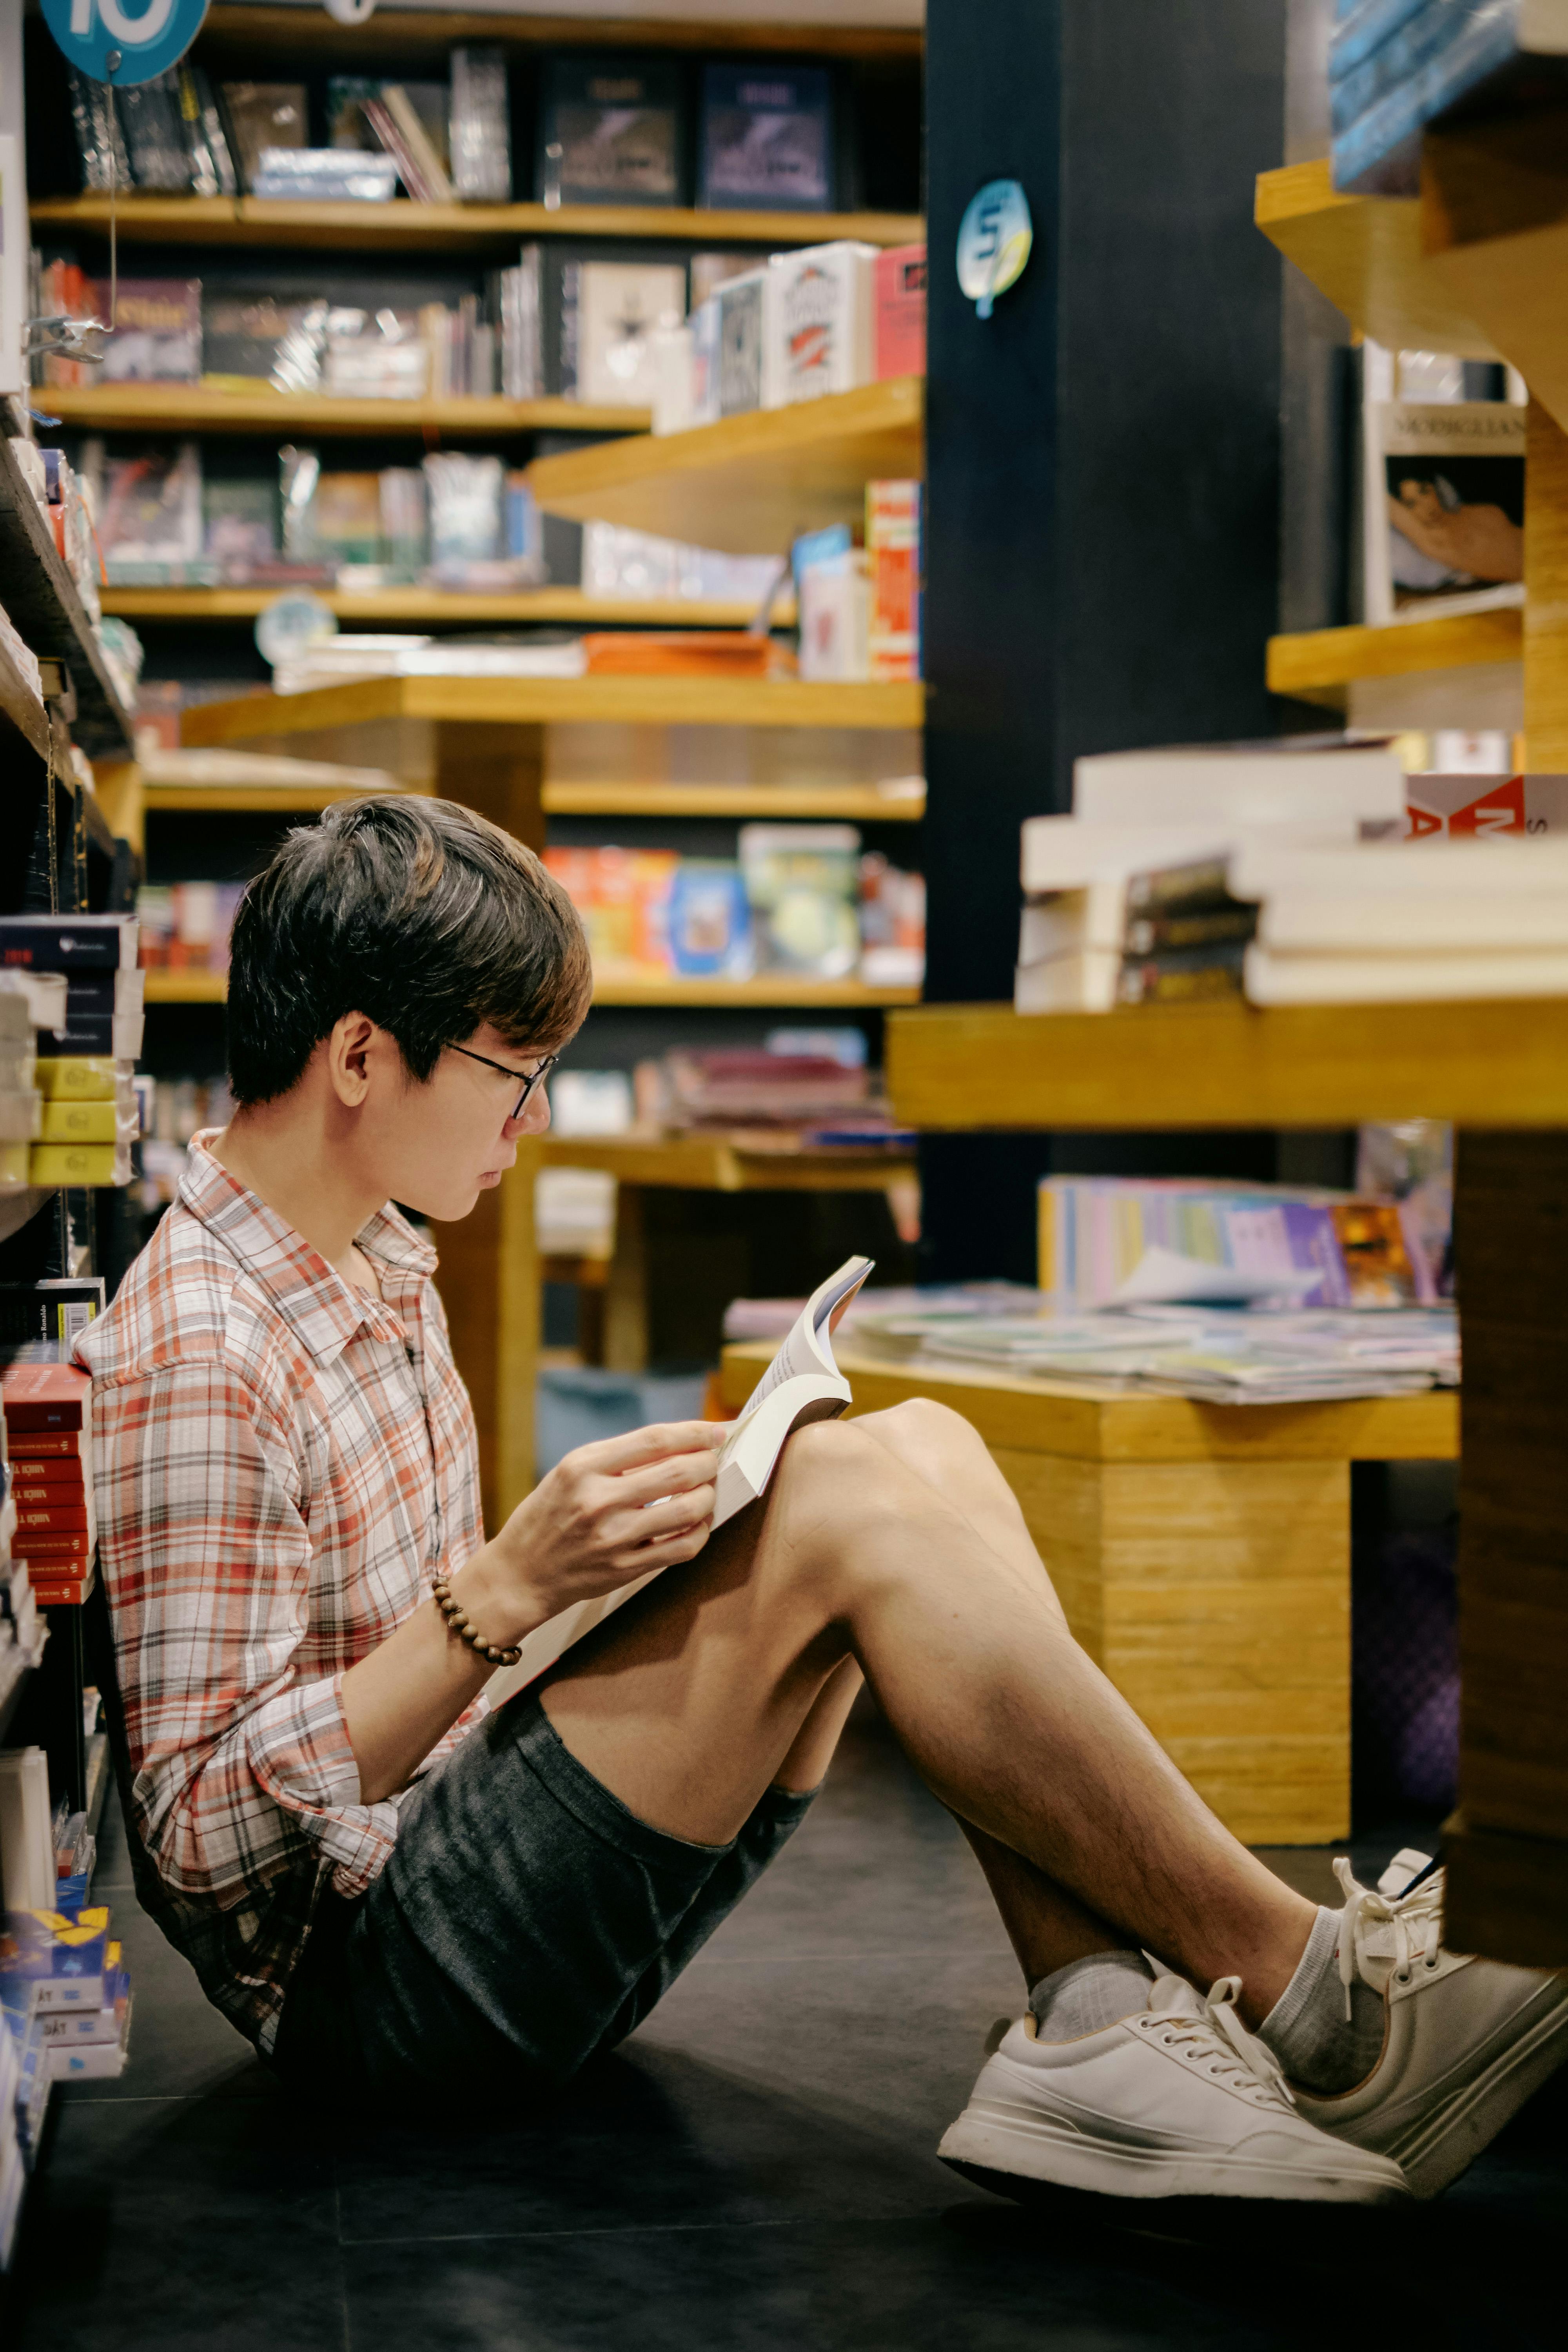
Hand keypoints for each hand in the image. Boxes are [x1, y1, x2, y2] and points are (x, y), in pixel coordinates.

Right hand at [467, 1421, 721, 1645]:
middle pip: (678, 1472)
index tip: (715, 1431)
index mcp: (582, 1467)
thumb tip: (679, 1443)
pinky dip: (700, 1533)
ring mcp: (613, 1538)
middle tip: (714, 1460)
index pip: (655, 1440)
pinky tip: (697, 1523)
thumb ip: (618, 1458)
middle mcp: (597, 1500)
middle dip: (708, 1462)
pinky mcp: (624, 1569)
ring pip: (688, 1510)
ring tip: (707, 1490)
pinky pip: (682, 1548)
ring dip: (709, 1496)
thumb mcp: (569, 1473)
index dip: (694, 1432)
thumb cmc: (548, 1516)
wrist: (519, 1574)